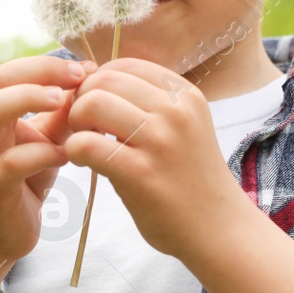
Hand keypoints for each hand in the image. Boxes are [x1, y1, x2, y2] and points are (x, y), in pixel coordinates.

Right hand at [0, 54, 95, 260]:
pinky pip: (9, 164)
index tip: (86, 69)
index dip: (48, 64)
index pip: (10, 71)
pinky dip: (40, 154)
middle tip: (79, 77)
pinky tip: (65, 156)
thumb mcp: (45, 140)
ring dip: (29, 100)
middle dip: (40, 72)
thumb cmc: (21, 181)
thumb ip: (61, 113)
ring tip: (65, 102)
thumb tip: (90, 78)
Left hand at [63, 57, 246, 259]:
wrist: (219, 228)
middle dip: (82, 100)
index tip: (98, 110)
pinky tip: (83, 162)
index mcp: (185, 94)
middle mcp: (176, 110)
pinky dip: (74, 150)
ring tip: (85, 144)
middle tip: (84, 127)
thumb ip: (149, 103)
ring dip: (75, 123)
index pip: (124, 65)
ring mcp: (160, 140)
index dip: (99, 83)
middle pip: (103, 80)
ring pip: (91, 104)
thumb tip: (95, 81)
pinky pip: (87, 144)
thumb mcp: (183, 126)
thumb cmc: (191, 179)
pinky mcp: (141, 173)